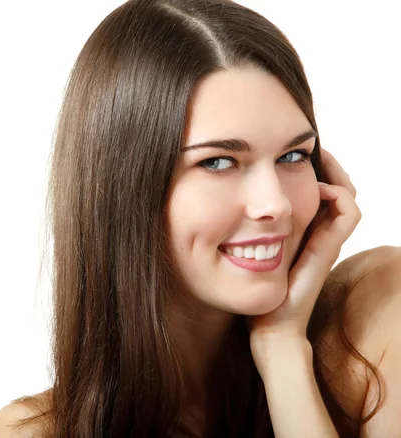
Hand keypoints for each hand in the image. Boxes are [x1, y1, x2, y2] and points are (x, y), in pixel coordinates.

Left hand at [247, 148, 360, 345]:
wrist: (267, 321)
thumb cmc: (249, 286)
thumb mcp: (238, 242)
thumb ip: (235, 221)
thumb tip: (217, 189)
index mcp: (297, 225)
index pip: (314, 185)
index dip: (306, 165)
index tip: (287, 150)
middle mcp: (316, 229)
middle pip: (334, 185)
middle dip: (323, 163)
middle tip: (307, 147)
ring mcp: (326, 238)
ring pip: (345, 193)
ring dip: (334, 172)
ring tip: (316, 157)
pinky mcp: (329, 248)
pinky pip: (349, 212)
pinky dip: (338, 194)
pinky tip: (317, 186)